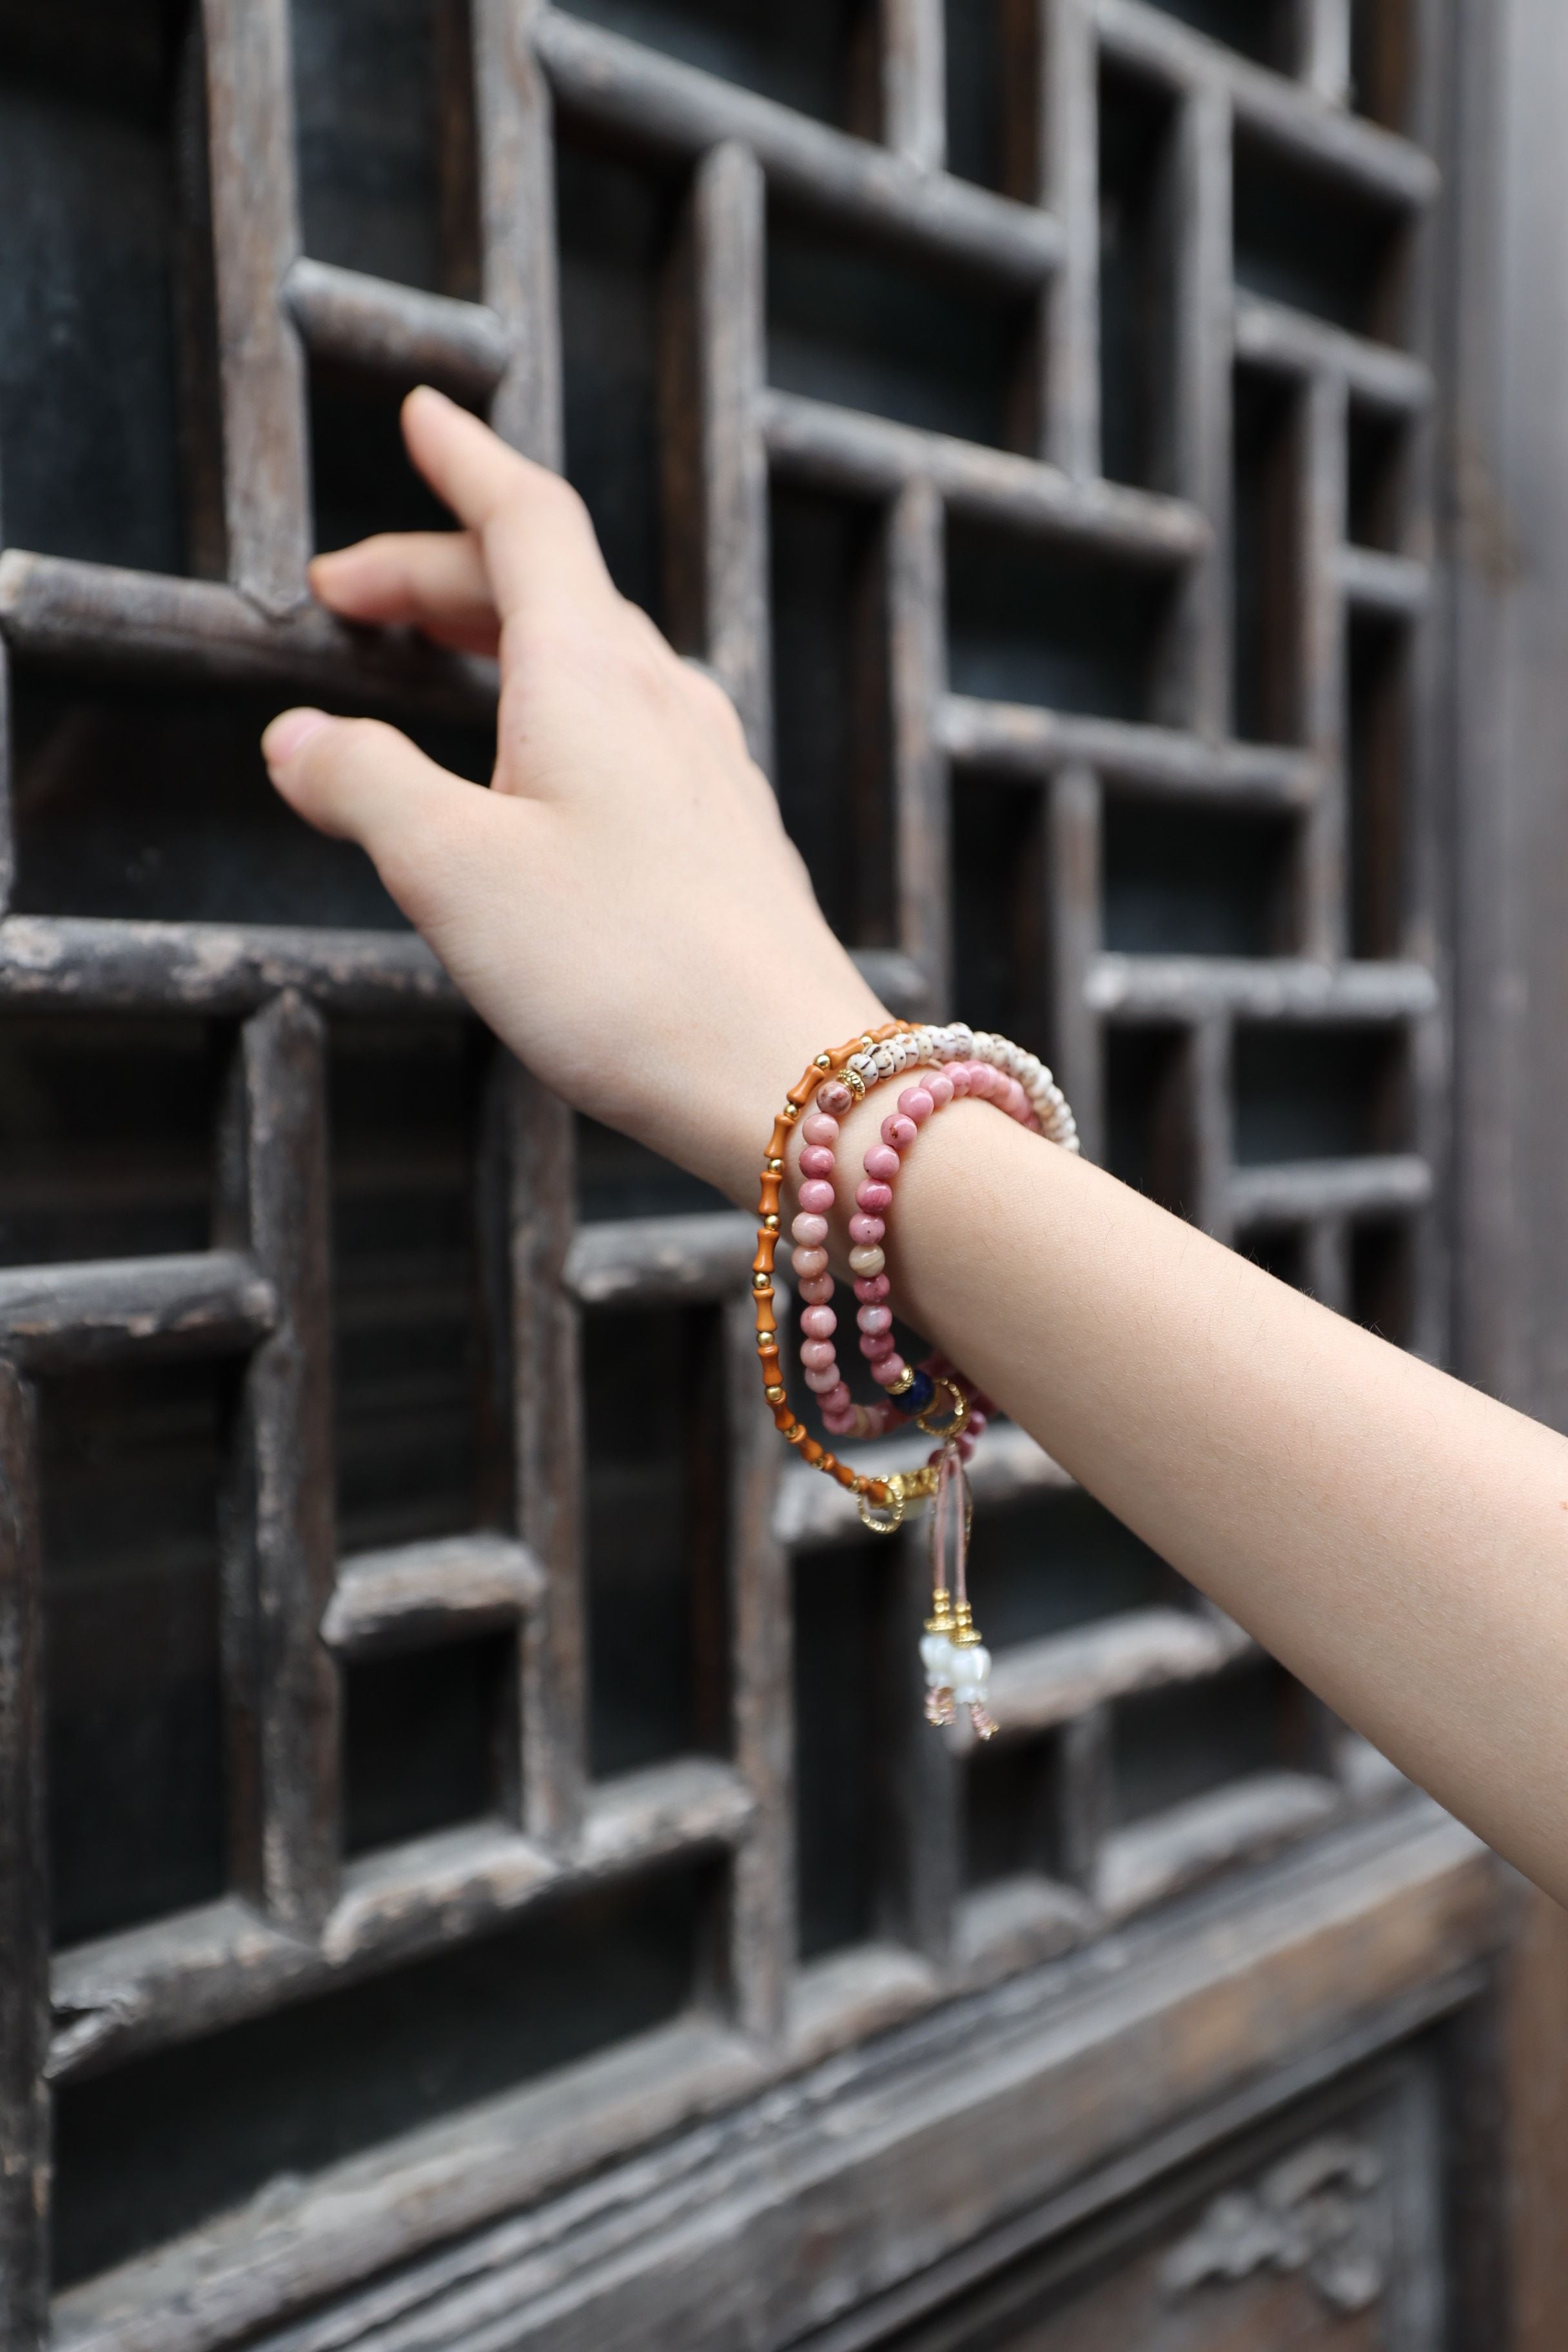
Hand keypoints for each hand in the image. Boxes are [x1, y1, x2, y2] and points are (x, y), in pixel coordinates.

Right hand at [262, 387, 886, 1204]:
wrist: (794, 1078)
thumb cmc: (624, 973)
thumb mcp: (452, 873)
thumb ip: (366, 787)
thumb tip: (298, 737)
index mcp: (592, 674)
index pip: (527, 521)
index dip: (465, 464)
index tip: (425, 415)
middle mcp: (664, 701)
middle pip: (550, 591)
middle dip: (442, 573)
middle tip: (346, 599)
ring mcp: (710, 769)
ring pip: (596, 663)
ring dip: (503, 643)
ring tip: (432, 667)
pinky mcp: (731, 838)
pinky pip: (633, 734)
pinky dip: (556, 715)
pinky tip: (538, 776)